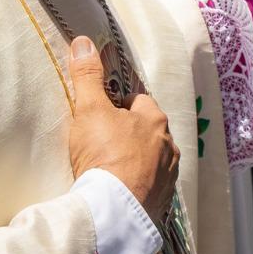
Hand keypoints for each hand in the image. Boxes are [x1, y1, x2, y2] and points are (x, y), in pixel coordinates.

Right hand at [67, 37, 178, 219]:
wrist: (112, 211)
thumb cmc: (103, 154)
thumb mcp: (90, 110)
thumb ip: (87, 77)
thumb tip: (84, 42)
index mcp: (155, 119)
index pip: (139, 101)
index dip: (118, 105)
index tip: (101, 115)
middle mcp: (168, 145)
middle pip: (147, 131)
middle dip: (129, 134)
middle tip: (102, 142)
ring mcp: (168, 176)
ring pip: (152, 160)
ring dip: (136, 161)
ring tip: (110, 169)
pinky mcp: (162, 202)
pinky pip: (150, 187)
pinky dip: (138, 186)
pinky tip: (119, 191)